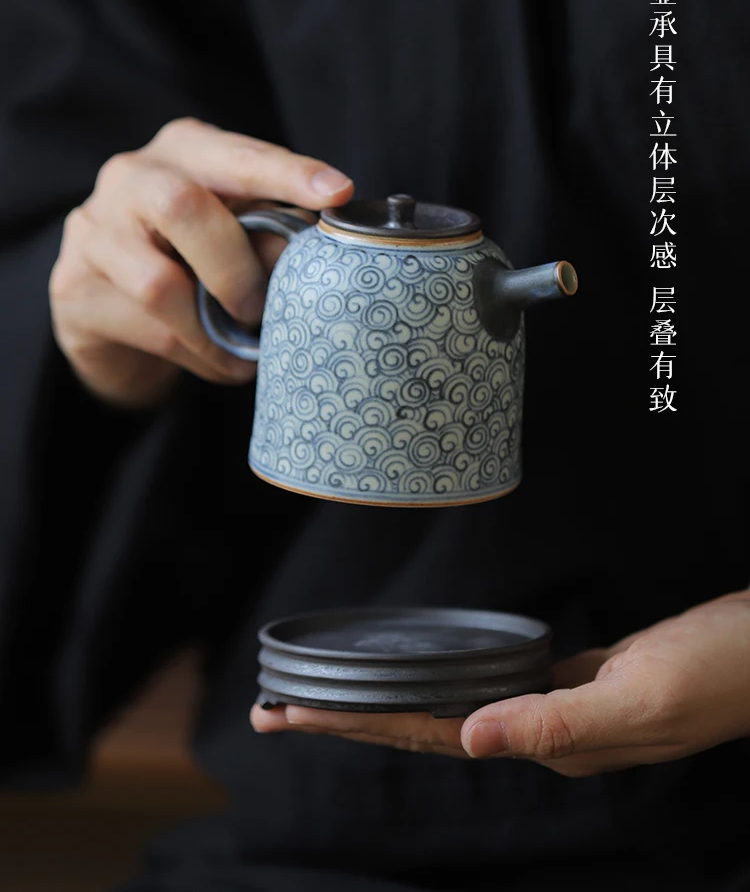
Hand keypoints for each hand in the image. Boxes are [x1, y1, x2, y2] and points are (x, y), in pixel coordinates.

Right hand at [50, 118, 352, 407]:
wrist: (112, 312)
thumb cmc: (192, 261)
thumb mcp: (237, 237)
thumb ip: (269, 236)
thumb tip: (312, 256)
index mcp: (185, 150)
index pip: (238, 154)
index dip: (287, 174)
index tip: (337, 193)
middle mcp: (130, 175)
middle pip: (181, 206)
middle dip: (236, 266)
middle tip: (261, 307)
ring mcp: (92, 229)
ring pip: (160, 282)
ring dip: (214, 327)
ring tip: (244, 348)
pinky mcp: (73, 287)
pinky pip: (147, 327)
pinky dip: (196, 353)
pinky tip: (217, 361)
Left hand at [251, 591, 749, 775]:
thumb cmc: (721, 669)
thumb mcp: (644, 696)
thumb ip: (556, 723)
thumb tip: (466, 739)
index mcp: (554, 744)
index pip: (431, 736)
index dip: (357, 724)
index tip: (291, 714)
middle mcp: (546, 735)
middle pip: (424, 726)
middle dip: (346, 717)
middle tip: (272, 707)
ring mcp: (559, 709)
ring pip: (450, 706)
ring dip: (385, 699)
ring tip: (326, 696)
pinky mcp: (576, 681)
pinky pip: (489, 686)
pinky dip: (441, 680)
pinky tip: (420, 677)